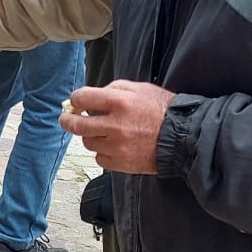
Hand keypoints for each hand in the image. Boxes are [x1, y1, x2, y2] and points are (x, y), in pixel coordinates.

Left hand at [59, 80, 174, 175]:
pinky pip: (99, 158)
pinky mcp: (122, 164)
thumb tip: (92, 96)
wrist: (184, 138)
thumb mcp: (141, 88)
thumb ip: (114, 88)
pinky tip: (113, 146)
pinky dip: (102, 152)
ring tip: (100, 132)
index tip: (76, 102)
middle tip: (66, 119)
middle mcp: (115, 125)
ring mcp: (117, 147)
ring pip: (87, 142)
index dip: (76, 99)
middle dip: (67, 120)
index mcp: (120, 102)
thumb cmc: (163, 110)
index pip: (82, 98)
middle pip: (76, 125)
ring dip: (90, 136)